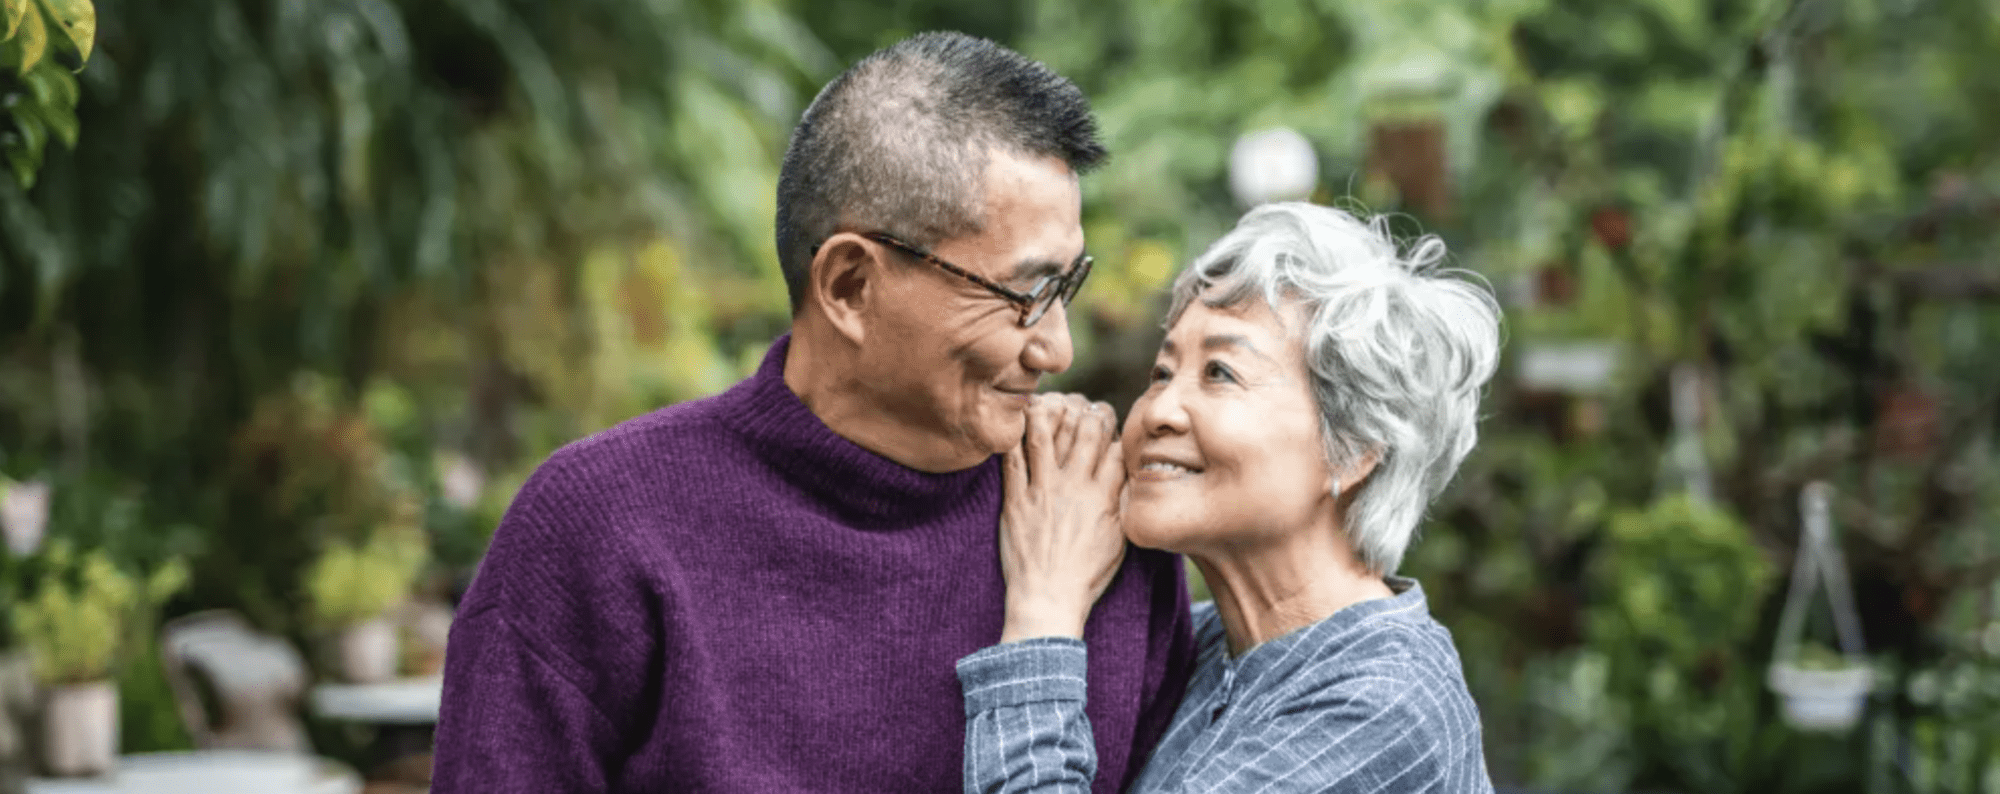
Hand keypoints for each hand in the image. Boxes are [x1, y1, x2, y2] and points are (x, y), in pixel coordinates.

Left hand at [998, 393, 1126, 642]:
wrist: (1047, 599)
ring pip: (1045, 436)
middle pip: (1084, 432)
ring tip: (1049, 402)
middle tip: (1082, 406)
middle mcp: (1074, 488)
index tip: (1107, 421)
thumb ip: (1123, 502)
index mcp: (1103, 497)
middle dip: (1087, 411)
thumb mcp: (1120, 539)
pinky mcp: (1015, 501)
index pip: (1115, 447)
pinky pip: (1012, 459)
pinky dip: (1014, 437)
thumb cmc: (1087, 574)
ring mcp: (1042, 492)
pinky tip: (1016, 423)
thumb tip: (1128, 475)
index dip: (1114, 427)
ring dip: (1048, 412)